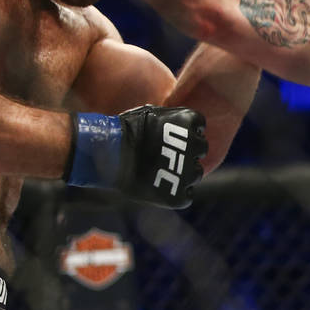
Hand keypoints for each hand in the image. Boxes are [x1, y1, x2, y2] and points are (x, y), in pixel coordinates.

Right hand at [65, 106, 206, 208]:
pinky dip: (175, 193)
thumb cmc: (124, 131)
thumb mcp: (149, 114)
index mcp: (190, 120)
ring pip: (195, 174)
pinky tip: (159, 187)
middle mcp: (195, 144)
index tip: (170, 137)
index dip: (185, 133)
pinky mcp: (179, 195)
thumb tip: (176, 122)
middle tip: (165, 155)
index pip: (199, 127)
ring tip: (159, 172)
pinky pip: (186, 195)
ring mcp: (189, 172)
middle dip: (186, 152)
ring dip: (183, 173)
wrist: (109, 155)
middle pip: (200, 150)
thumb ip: (169, 119)